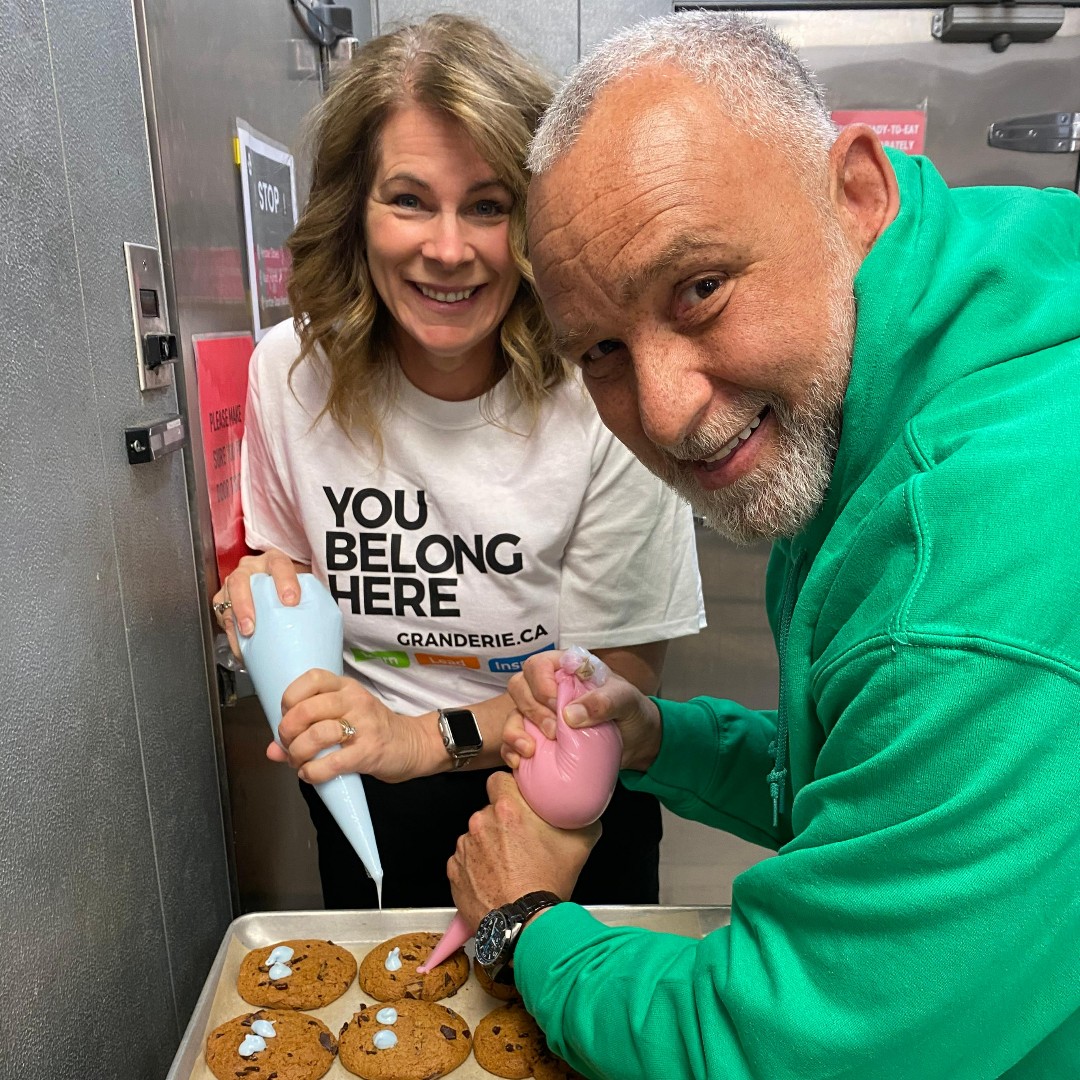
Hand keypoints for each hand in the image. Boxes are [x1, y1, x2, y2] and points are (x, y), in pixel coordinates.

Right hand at [211, 549, 306, 658]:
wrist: (277, 595)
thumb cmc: (293, 594)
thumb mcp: (303, 592)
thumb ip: (311, 599)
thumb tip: (324, 620)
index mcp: (274, 561)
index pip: (279, 565)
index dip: (284, 581)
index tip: (291, 601)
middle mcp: (251, 569)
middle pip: (242, 580)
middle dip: (246, 603)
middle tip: (253, 625)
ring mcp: (235, 582)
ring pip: (228, 596)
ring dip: (235, 617)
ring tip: (246, 635)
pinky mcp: (223, 600)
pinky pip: (222, 614)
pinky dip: (230, 631)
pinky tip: (239, 644)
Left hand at [268, 669, 428, 784]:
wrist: (411, 744)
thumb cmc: (372, 729)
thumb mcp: (343, 717)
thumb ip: (306, 729)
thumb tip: (272, 750)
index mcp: (346, 687)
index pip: (311, 679)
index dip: (289, 698)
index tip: (286, 714)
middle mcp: (354, 701)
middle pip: (307, 709)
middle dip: (287, 732)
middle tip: (288, 744)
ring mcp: (364, 726)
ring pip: (317, 735)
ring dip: (298, 753)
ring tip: (299, 761)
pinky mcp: (369, 752)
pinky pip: (331, 762)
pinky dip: (313, 772)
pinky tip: (310, 773)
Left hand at [447, 772, 600, 926]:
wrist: (526, 924)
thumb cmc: (547, 885)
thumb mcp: (579, 844)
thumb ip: (579, 817)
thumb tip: (583, 810)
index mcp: (508, 809)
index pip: (498, 780)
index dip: (508, 790)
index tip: (516, 802)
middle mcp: (481, 823)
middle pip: (489, 811)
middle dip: (502, 822)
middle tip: (520, 843)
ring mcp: (465, 848)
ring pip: (476, 836)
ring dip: (488, 846)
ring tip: (509, 867)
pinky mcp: (455, 871)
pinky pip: (465, 860)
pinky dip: (476, 867)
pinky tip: (495, 879)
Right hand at [502, 649, 663, 772]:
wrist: (637, 741)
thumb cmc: (630, 711)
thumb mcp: (626, 701)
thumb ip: (604, 701)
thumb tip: (569, 716)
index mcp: (566, 669)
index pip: (538, 665)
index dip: (540, 683)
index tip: (556, 703)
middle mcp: (547, 687)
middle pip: (519, 687)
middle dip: (531, 709)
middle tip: (553, 730)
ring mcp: (540, 713)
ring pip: (512, 713)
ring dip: (514, 731)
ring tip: (530, 750)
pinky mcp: (537, 738)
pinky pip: (512, 741)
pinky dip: (511, 750)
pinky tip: (519, 762)